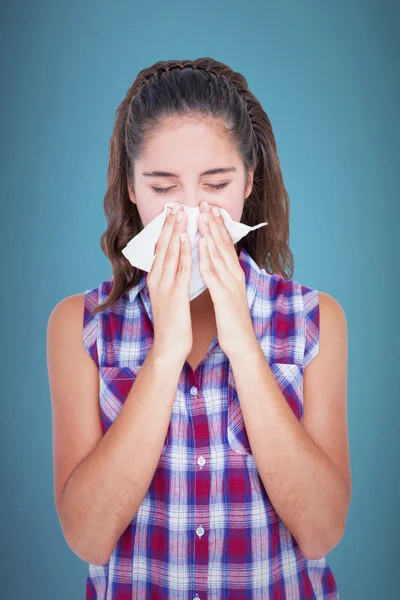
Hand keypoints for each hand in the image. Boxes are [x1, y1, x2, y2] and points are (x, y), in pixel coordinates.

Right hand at [147, 205, 192, 363]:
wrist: (169, 347)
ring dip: (174, 232)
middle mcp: (157, 280)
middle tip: (174, 206)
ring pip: (169, 253)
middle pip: (162, 247)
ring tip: (179, 214)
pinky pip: (180, 268)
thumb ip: (170, 280)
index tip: (170, 213)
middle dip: (168, 225)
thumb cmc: (172, 323)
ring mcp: (164, 286)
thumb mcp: (169, 297)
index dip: (164, 231)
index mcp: (156, 280)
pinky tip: (186, 238)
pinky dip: (182, 251)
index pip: (159, 250)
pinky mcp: (174, 294)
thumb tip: (176, 265)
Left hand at [196, 201, 257, 358]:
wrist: (242, 343)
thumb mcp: (229, 293)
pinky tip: (200, 245)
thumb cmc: (232, 320)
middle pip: (223, 245)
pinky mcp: (224, 296)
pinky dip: (206, 257)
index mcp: (235, 274)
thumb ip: (224, 277)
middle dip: (214, 223)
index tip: (210, 210)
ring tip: (201, 216)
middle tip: (206, 204)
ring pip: (218, 254)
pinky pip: (213, 273)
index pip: (226, 246)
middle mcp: (235, 275)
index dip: (218, 227)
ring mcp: (230, 284)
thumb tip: (217, 264)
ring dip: (209, 234)